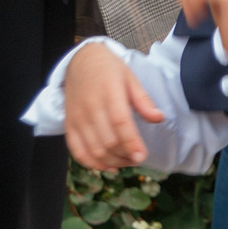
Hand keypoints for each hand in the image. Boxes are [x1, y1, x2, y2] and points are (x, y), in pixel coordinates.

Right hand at [61, 43, 162, 171]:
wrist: (80, 61)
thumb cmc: (109, 70)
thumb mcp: (131, 79)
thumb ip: (144, 100)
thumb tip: (159, 118)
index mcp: (109, 93)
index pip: (120, 122)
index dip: (131, 142)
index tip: (142, 156)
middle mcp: (90, 107)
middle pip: (108, 141)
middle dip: (126, 155)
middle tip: (139, 159)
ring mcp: (77, 118)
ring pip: (94, 149)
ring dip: (113, 162)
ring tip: (127, 162)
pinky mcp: (68, 125)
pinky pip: (77, 150)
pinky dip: (92, 163)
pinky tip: (108, 167)